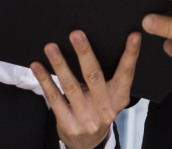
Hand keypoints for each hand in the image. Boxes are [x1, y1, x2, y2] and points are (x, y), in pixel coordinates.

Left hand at [31, 31, 140, 148]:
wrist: (88, 143)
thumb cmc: (97, 109)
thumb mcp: (109, 96)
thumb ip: (105, 77)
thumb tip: (87, 44)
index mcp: (119, 97)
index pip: (126, 73)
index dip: (131, 54)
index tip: (134, 36)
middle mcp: (105, 109)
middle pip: (94, 76)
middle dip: (84, 53)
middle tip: (76, 34)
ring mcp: (87, 119)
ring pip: (71, 86)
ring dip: (59, 64)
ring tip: (51, 48)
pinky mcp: (69, 125)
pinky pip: (55, 99)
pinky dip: (45, 81)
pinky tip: (38, 67)